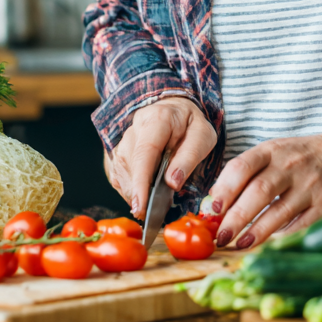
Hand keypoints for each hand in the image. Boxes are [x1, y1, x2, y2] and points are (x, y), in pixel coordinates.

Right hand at [105, 96, 217, 218]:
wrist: (175, 110)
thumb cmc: (190, 124)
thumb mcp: (203, 135)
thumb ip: (190, 156)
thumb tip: (172, 183)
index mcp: (158, 118)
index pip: (145, 152)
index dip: (141, 182)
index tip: (141, 206)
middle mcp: (135, 127)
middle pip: (130, 165)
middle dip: (140, 192)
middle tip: (154, 211)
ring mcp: (124, 139)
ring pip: (121, 172)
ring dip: (135, 192)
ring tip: (152, 201)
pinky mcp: (119, 152)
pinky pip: (118, 176)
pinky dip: (130, 190)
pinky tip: (143, 193)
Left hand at [208, 104, 321, 248]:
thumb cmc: (304, 156)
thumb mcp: (275, 152)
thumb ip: (248, 172)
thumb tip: (216, 202)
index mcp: (271, 149)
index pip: (241, 167)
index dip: (224, 189)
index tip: (211, 210)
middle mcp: (289, 165)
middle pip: (257, 191)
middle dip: (236, 217)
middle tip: (220, 237)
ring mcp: (309, 185)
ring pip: (278, 211)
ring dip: (255, 232)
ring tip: (239, 245)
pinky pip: (300, 224)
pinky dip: (282, 237)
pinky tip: (268, 246)